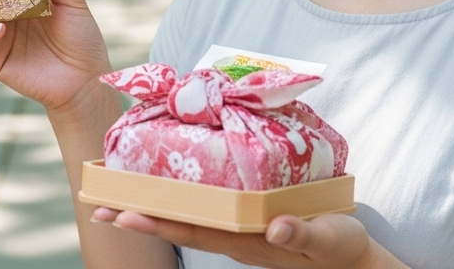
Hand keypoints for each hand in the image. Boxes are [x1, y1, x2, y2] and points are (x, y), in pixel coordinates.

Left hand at [91, 208, 400, 268]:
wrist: (354, 262)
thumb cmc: (341, 248)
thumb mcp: (327, 239)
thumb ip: (301, 233)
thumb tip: (273, 229)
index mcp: (248, 240)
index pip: (194, 229)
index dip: (158, 221)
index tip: (123, 213)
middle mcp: (235, 238)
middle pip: (180, 225)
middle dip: (139, 215)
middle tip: (99, 206)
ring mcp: (239, 233)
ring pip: (188, 219)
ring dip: (153, 208)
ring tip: (118, 198)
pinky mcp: (247, 224)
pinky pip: (206, 212)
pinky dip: (181, 201)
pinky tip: (166, 191)